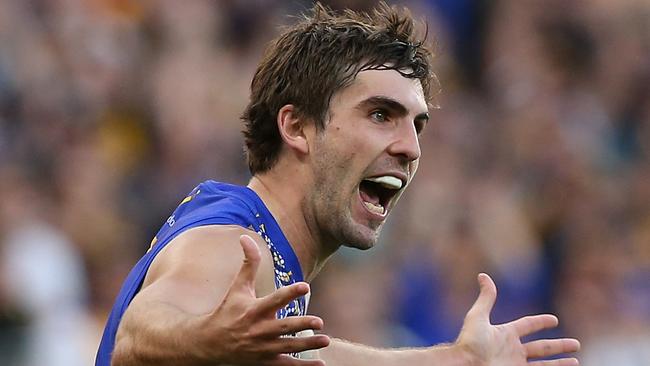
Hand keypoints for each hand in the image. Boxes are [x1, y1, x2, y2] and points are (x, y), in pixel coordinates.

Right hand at [195, 235, 329, 364]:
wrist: (209, 344)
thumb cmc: (227, 311)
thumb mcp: (237, 287)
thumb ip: (247, 263)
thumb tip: (245, 237)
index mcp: (253, 310)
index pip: (274, 300)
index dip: (289, 293)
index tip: (305, 286)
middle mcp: (258, 330)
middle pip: (283, 327)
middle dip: (301, 325)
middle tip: (319, 321)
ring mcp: (262, 348)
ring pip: (288, 347)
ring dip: (307, 344)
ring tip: (325, 340)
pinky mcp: (265, 362)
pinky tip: (321, 363)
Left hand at [456, 273, 579, 365]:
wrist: (466, 365)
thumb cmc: (470, 342)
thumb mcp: (478, 317)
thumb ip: (486, 298)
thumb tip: (483, 275)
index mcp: (505, 334)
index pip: (528, 325)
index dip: (541, 322)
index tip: (554, 320)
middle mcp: (513, 350)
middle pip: (541, 347)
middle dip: (558, 346)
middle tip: (575, 344)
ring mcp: (516, 364)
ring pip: (545, 364)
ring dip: (560, 363)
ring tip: (576, 361)